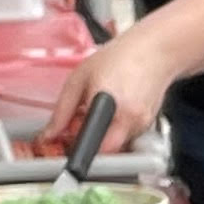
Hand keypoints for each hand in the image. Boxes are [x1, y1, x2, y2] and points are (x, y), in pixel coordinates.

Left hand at [31, 30, 170, 159]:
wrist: (154, 51)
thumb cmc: (118, 58)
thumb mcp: (80, 78)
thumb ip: (62, 110)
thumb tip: (50, 134)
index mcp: (107, 103)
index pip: (92, 145)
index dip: (78, 149)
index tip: (70, 143)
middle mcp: (129, 118)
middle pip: (105, 151)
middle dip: (92, 146)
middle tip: (83, 130)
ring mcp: (142, 124)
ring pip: (118, 146)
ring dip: (106, 138)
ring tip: (102, 114)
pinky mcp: (149, 126)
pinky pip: (129, 137)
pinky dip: (118, 130)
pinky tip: (117, 110)